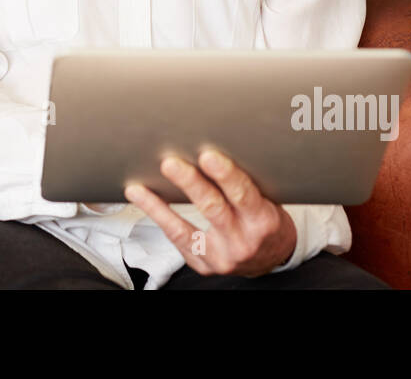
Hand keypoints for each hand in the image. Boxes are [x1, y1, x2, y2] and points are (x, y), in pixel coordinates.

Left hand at [124, 149, 296, 277]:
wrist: (270, 258)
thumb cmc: (266, 220)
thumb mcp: (268, 200)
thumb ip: (244, 181)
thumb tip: (212, 145)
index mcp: (263, 221)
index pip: (243, 195)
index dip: (225, 175)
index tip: (208, 155)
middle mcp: (242, 242)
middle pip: (213, 209)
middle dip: (190, 184)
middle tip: (170, 163)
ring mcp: (222, 257)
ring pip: (185, 230)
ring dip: (159, 206)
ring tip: (140, 188)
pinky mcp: (204, 265)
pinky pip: (177, 240)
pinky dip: (158, 218)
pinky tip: (143, 201)